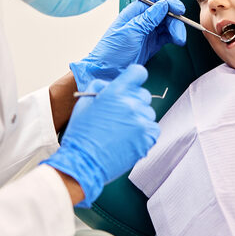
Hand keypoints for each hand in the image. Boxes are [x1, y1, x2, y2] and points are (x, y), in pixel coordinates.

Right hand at [43, 64, 158, 206]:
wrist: (84, 162)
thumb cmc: (81, 133)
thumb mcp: (84, 102)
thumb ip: (100, 87)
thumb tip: (112, 85)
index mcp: (116, 92)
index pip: (138, 73)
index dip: (134, 78)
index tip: (130, 85)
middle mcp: (132, 104)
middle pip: (144, 94)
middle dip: (133, 101)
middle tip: (120, 114)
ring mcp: (141, 122)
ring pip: (148, 113)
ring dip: (138, 118)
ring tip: (121, 130)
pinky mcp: (147, 138)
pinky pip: (153, 128)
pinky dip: (144, 132)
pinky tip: (129, 137)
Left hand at [71, 0, 185, 88]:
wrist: (105, 73)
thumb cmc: (111, 52)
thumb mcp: (130, 32)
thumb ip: (147, 19)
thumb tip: (163, 4)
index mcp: (134, 12)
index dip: (168, 0)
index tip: (179, 9)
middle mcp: (142, 19)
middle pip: (165, 11)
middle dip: (175, 20)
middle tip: (179, 32)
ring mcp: (148, 31)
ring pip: (168, 24)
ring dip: (176, 29)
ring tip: (179, 40)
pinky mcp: (152, 43)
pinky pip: (167, 35)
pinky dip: (174, 37)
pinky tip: (177, 41)